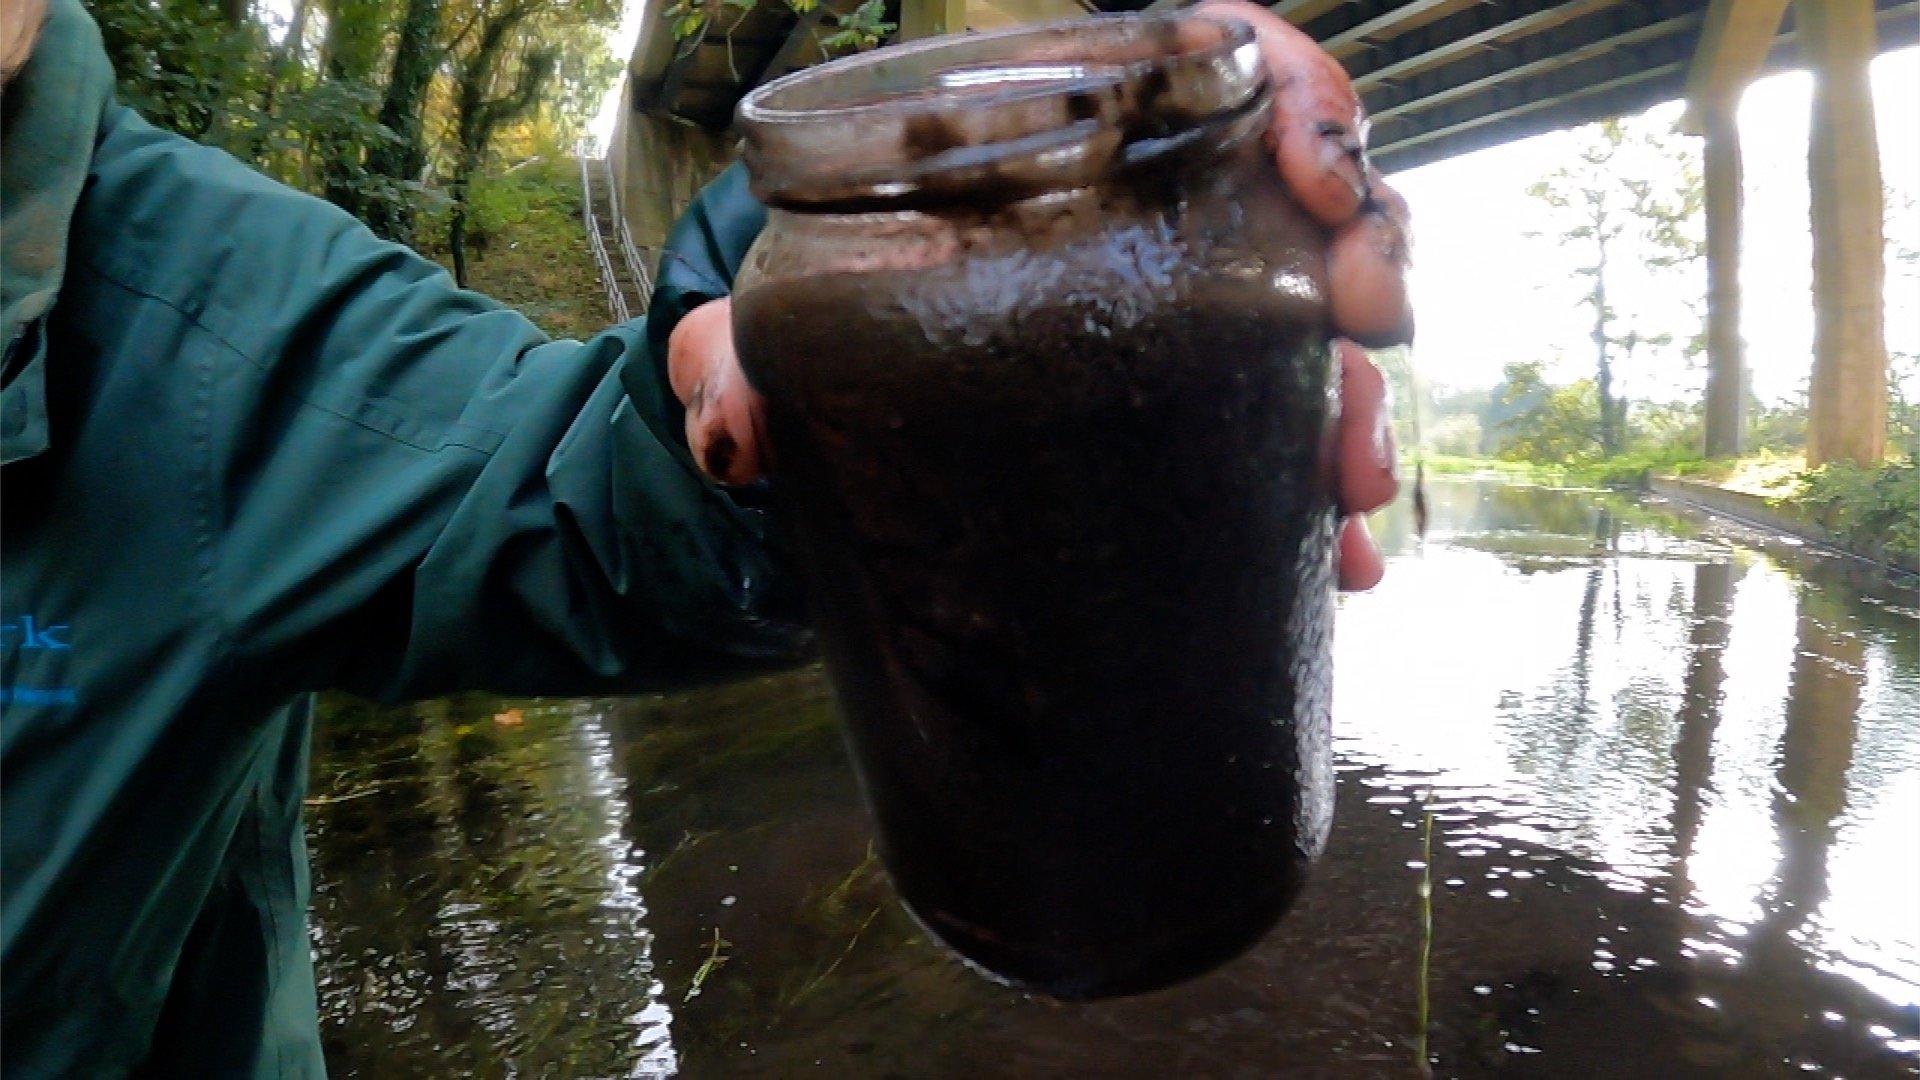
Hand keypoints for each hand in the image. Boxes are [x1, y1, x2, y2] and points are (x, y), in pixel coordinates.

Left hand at [667, 4, 1410, 589]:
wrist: (825, 435)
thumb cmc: (809, 337)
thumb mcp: (767, 336)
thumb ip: (734, 362)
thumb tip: (730, 432)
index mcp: (1058, 143)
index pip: (1209, 57)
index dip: (1295, 90)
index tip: (1319, 177)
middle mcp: (1141, 220)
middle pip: (1297, 194)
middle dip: (1362, 255)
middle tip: (1371, 334)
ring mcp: (1178, 322)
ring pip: (1310, 325)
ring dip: (1356, 399)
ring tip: (1348, 493)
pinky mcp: (1189, 418)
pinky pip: (1287, 433)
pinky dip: (1321, 496)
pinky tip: (1340, 562)